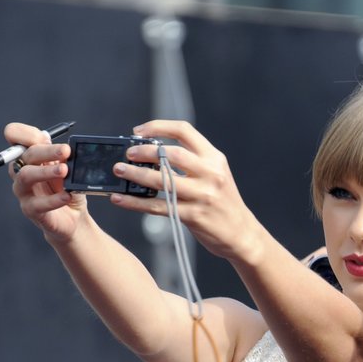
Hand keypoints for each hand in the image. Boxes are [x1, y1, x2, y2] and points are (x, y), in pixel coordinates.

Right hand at [6, 122, 87, 241]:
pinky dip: (54, 199)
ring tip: (64, 171)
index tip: (44, 137)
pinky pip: (38, 203)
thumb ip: (64, 156)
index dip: (25, 133)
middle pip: (25, 154)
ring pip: (25, 176)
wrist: (73, 217)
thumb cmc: (67, 189)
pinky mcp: (29, 209)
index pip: (14, 134)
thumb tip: (66, 148)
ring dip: (45, 171)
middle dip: (47, 151)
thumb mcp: (68, 168)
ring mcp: (23, 190)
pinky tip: (67, 196)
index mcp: (29, 155)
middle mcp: (21, 170)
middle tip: (66, 151)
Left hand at [110, 120, 265, 262]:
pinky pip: (158, 207)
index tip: (138, 131)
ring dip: (135, 174)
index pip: (183, 131)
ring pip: (161, 180)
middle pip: (170, 153)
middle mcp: (210, 174)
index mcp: (214, 158)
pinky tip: (120, 199)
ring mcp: (202, 196)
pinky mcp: (193, 216)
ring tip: (120, 171)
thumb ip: (192, 163)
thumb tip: (153, 153)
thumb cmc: (223, 203)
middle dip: (144, 151)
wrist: (242, 234)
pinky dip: (135, 202)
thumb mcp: (216, 175)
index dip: (157, 126)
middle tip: (128, 153)